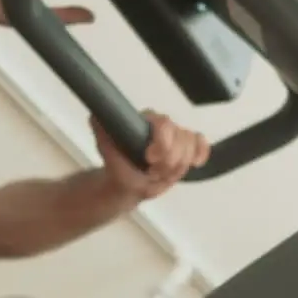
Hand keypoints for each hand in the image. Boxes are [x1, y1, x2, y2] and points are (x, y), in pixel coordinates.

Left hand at [93, 110, 209, 199]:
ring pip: (191, 145)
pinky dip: (200, 154)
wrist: (126, 183)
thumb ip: (101, 130)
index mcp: (147, 120)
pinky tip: (194, 164)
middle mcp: (164, 125)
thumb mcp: (105, 148)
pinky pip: (202, 145)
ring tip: (159, 174)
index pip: (164, 124)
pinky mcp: (188, 149)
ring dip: (177, 166)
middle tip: (152, 171)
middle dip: (169, 161)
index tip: (149, 160)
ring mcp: (177, 137)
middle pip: (182, 137)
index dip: (162, 144)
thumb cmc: (117, 164)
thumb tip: (95, 115)